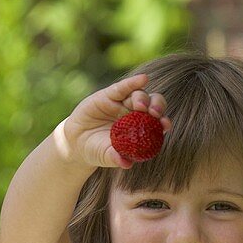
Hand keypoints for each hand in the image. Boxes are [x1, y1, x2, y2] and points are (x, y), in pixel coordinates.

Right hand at [55, 72, 171, 170]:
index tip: (165, 125)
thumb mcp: (105, 156)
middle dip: (158, 107)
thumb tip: (126, 164)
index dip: (163, 123)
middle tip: (155, 114)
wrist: (77, 141)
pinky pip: (123, 87)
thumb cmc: (97, 150)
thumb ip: (116, 158)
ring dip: (143, 98)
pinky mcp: (110, 95)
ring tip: (140, 106)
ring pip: (140, 95)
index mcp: (141, 130)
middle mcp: (136, 115)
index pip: (157, 124)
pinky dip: (133, 83)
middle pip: (153, 106)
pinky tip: (143, 79)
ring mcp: (123, 103)